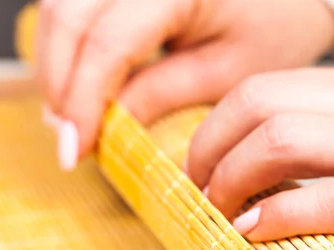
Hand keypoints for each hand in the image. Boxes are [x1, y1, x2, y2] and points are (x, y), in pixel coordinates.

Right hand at [36, 0, 333, 169]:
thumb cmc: (277, 26)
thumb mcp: (226, 73)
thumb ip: (160, 95)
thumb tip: (103, 126)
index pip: (108, 44)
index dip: (82, 102)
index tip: (73, 150)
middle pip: (67, 14)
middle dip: (58, 83)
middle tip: (68, 138)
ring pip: (60, 4)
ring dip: (56, 63)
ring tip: (70, 114)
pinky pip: (74, 1)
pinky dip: (68, 43)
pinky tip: (78, 77)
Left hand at [186, 62, 333, 249]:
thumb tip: (299, 214)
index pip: (267, 88)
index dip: (218, 127)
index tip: (205, 166)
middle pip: (260, 103)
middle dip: (210, 149)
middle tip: (200, 192)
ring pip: (283, 138)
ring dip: (233, 179)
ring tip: (222, 215)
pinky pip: (331, 196)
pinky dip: (280, 213)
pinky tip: (257, 232)